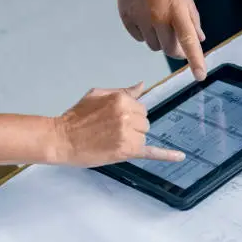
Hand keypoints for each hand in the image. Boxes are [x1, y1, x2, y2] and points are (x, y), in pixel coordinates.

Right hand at [53, 82, 185, 166]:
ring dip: (132, 139)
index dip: (129, 115)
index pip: (140, 107)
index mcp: (122, 99)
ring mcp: (128, 133)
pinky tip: (180, 156)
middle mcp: (128, 115)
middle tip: (110, 131)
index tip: (114, 120)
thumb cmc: (76, 117)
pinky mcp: (127, 150)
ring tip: (111, 140)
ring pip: (143, 136)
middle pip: (144, 122)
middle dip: (131, 127)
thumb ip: (122, 91)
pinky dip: (167, 155)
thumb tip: (142, 85)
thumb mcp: (97, 95)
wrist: (61, 138)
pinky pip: (152, 152)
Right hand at [115, 0, 206, 80]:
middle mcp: (159, 18)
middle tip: (177, 40)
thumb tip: (199, 38)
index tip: (200, 75)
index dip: (195, 61)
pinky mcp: (127, 18)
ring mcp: (141, 19)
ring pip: (154, 46)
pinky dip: (144, 34)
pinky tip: (145, 19)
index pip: (188, 41)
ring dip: (159, 40)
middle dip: (176, 49)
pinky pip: (138, 38)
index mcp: (177, 11)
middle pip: (170, 50)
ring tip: (159, 23)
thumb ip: (193, 19)